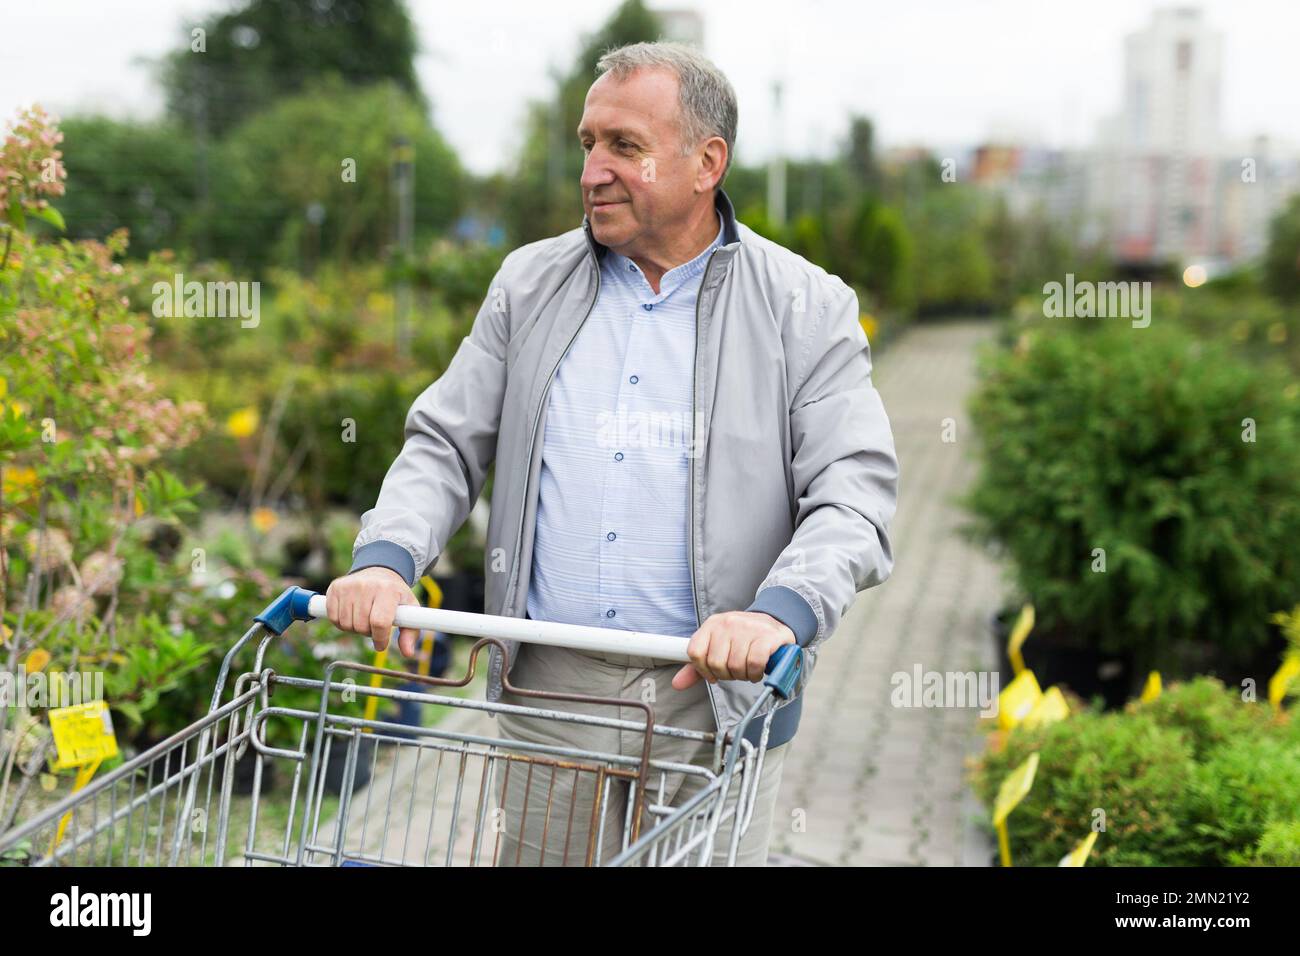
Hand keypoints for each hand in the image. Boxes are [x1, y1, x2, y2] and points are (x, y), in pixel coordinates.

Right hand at [325, 566, 420, 655]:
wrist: (379, 572)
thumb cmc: (395, 595)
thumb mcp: (410, 609)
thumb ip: (411, 632)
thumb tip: (408, 653)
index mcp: (388, 590)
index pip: (380, 622)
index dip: (380, 638)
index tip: (381, 644)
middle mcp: (367, 585)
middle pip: (361, 626)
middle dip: (368, 633)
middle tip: (374, 626)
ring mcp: (349, 586)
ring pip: (346, 624)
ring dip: (355, 628)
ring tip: (364, 619)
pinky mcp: (335, 587)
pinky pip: (333, 618)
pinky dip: (341, 623)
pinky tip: (352, 615)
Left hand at [672, 611, 795, 689]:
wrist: (775, 623)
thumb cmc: (744, 638)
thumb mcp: (718, 646)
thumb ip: (697, 666)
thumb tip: (677, 684)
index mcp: (712, 624)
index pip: (695, 653)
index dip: (703, 670)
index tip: (714, 674)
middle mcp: (728, 623)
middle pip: (716, 663)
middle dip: (727, 675)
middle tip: (736, 670)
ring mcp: (747, 628)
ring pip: (735, 666)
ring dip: (743, 675)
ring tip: (748, 669)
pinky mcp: (766, 636)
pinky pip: (754, 663)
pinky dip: (755, 673)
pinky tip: (758, 670)